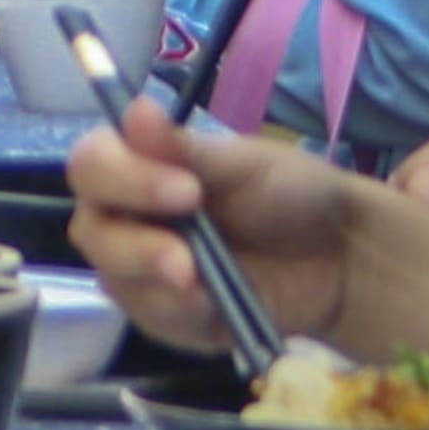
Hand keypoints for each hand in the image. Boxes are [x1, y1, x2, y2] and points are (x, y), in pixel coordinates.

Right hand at [68, 98, 365, 353]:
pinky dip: (182, 315)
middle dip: (135, 246)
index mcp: (139, 166)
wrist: (338, 254)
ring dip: (157, 285)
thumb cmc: (288, 193)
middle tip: (185, 260)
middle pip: (91, 231)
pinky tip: (214, 307)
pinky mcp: (164, 315)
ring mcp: (141, 269)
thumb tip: (133, 109)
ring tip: (204, 285)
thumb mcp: (244, 165)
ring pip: (115, 280)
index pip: (92, 167)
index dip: (124, 180)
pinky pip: (150, 320)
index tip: (187, 192)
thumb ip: (184, 148)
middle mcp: (127, 216)